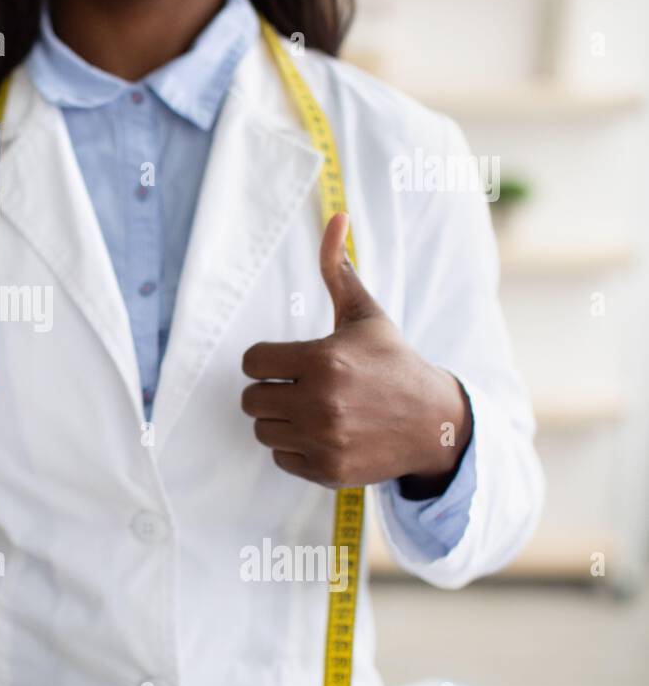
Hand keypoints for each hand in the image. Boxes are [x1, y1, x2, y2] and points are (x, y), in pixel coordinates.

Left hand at [240, 214, 470, 490]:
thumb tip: (335, 216)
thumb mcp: (365, 315)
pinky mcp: (328, 470)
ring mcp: (324, 440)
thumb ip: (339, 269)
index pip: (251, 362)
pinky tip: (322, 433)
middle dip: (269, 391)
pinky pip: (280, 457)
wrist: (433, 422)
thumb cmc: (392, 363)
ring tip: (311, 409)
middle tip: (298, 387)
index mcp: (323, 361)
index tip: (287, 362)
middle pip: (251, 399)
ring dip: (279, 420)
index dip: (266, 360)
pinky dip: (294, 448)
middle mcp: (320, 403)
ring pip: (262, 430)